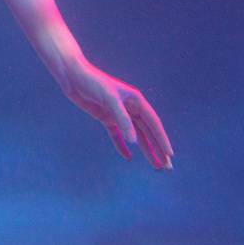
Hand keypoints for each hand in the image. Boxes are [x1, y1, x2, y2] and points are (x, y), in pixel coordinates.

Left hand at [59, 60, 174, 169]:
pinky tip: (128, 157)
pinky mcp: (105, 117)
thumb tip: (134, 142)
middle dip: (158, 149)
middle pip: (148, 132)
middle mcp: (130, 107)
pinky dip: (122, 146)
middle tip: (167, 167)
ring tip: (155, 166)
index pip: (153, 123)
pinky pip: (116, 135)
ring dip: (146, 150)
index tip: (170, 154)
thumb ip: (123, 120)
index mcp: (136, 100)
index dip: (162, 139)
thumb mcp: (110, 100)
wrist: (73, 77)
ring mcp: (118, 114)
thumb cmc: (94, 84)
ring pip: (136, 135)